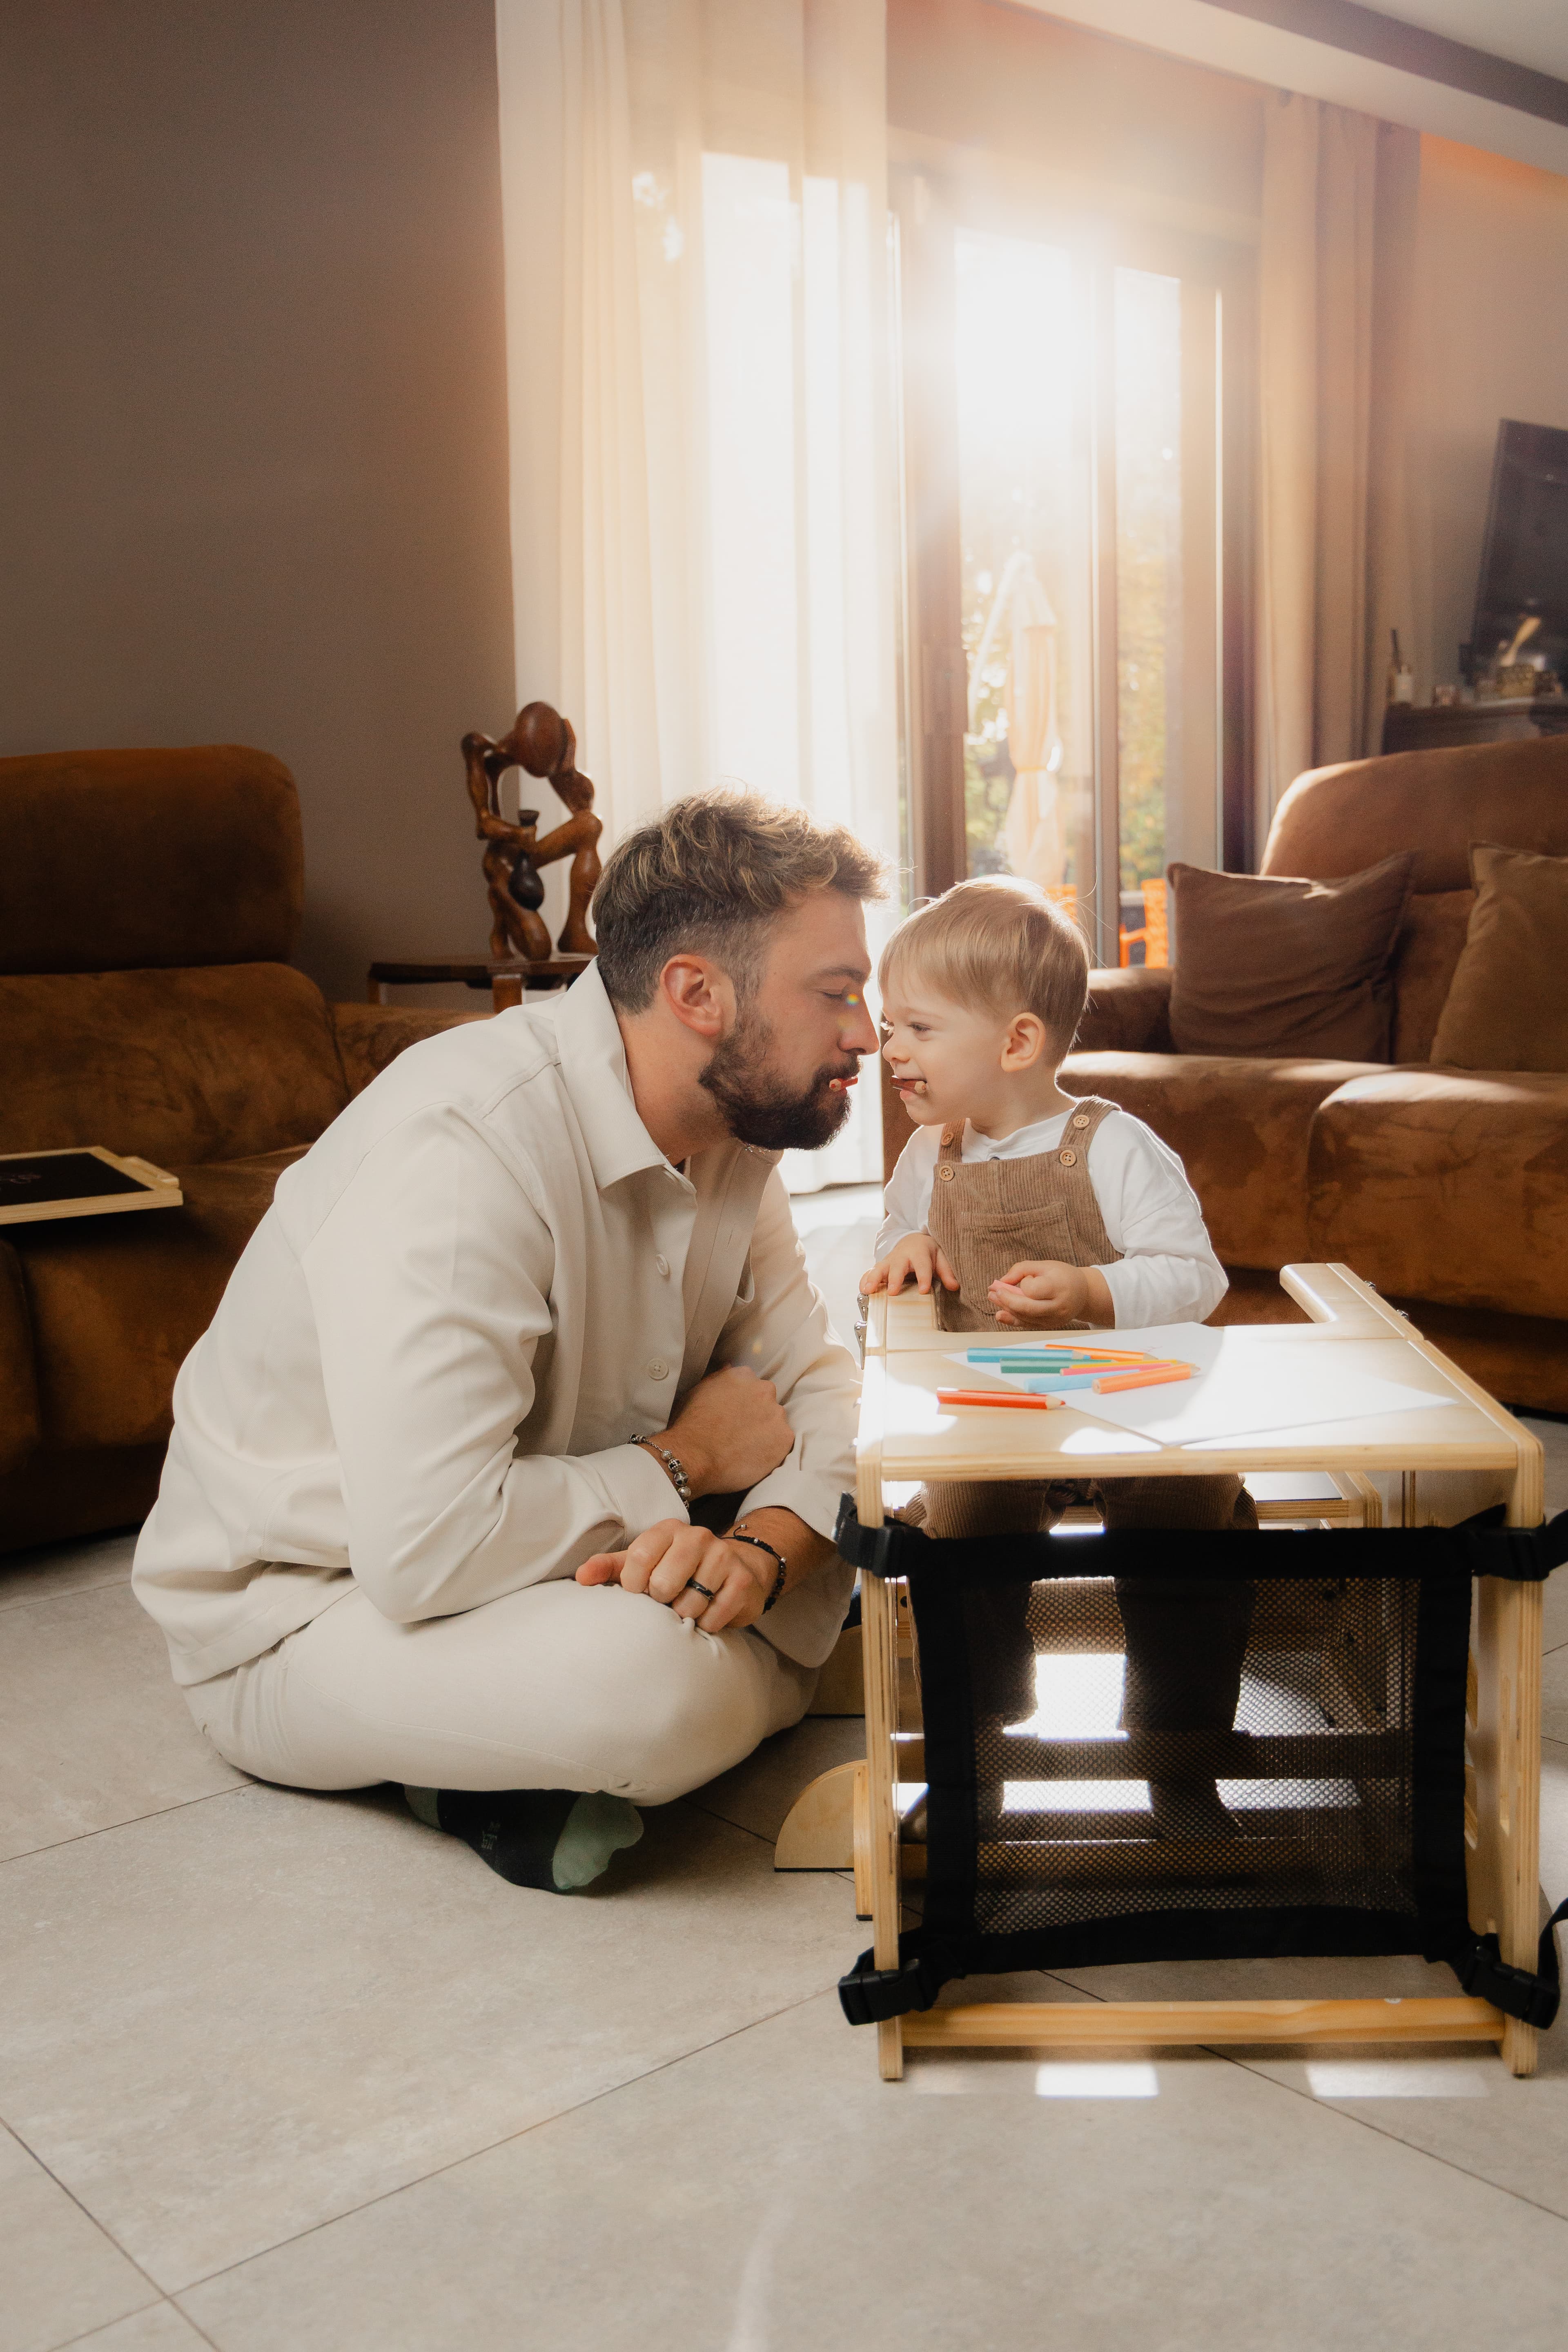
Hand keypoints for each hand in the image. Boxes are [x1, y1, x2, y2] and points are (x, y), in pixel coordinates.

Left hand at [575, 1520, 773, 1631]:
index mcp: (668, 1530)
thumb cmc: (679, 1570)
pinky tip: (710, 1612)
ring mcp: (723, 1556)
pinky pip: (714, 1616)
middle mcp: (697, 1537)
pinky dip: (707, 1624)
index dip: (634, 1585)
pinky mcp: (742, 1581)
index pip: (637, 1559)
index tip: (639, 1592)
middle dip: (662, 1601)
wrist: (737, 1571)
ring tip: (690, 1605)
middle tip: (669, 1599)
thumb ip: (611, 1568)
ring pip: (689, 1604)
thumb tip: (580, 1576)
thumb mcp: (644, 1564)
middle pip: (662, 1583)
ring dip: (686, 1615)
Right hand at [655, 1364, 793, 1498]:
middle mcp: (764, 1390)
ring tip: (745, 1447)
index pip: (752, 1386)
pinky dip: (772, 1449)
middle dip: (757, 1415)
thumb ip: (719, 1377)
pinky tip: (753, 1456)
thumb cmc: (690, 1425)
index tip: (735, 1416)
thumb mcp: (698, 1391)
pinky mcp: (784, 1437)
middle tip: (740, 1432)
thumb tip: (730, 1366)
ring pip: (776, 1421)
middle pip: (767, 1401)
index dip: (744, 1403)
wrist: (694, 1456)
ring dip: (765, 1432)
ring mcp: (776, 1413)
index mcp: (744, 1376)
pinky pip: (783, 1442)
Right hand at [859, 1230, 958, 1297]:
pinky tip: (863, 1290)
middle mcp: (902, 1256)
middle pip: (897, 1267)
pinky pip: (870, 1272)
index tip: (923, 1290)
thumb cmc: (927, 1251)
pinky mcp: (881, 1267)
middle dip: (895, 1279)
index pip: (922, 1265)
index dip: (923, 1277)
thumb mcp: (940, 1257)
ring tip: (868, 1290)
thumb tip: (954, 1286)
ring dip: (873, 1279)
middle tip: (893, 1292)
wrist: (912, 1240)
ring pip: (879, 1268)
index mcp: (919, 1252)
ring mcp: (889, 1261)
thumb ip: (946, 1271)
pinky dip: (865, 1280)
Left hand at [988, 1260, 1113, 1326]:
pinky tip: (1000, 1314)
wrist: (1083, 1293)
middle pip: (1027, 1308)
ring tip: (992, 1297)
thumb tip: (1002, 1281)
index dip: (1025, 1283)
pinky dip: (1012, 1320)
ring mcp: (1054, 1319)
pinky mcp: (1050, 1326)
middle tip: (992, 1291)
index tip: (1027, 1277)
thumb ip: (1021, 1269)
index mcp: (1059, 1287)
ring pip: (1025, 1317)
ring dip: (1006, 1308)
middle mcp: (1058, 1306)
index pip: (1034, 1289)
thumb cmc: (1062, 1275)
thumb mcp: (1044, 1265)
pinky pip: (1028, 1325)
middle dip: (1006, 1300)